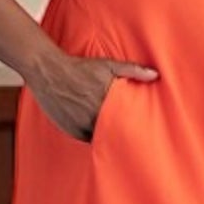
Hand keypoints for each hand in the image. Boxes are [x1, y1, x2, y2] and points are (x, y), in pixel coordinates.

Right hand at [32, 52, 158, 142]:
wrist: (48, 71)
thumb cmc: (79, 68)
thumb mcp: (108, 65)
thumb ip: (132, 70)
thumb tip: (155, 75)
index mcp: (106, 102)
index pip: (125, 123)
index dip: (132, 127)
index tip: (139, 130)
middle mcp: (94, 116)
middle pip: (113, 132)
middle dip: (119, 133)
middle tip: (129, 135)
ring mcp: (81, 125)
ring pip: (99, 137)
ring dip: (104, 134)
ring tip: (112, 132)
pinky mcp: (70, 130)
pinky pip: (85, 138)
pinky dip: (90, 135)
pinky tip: (94, 128)